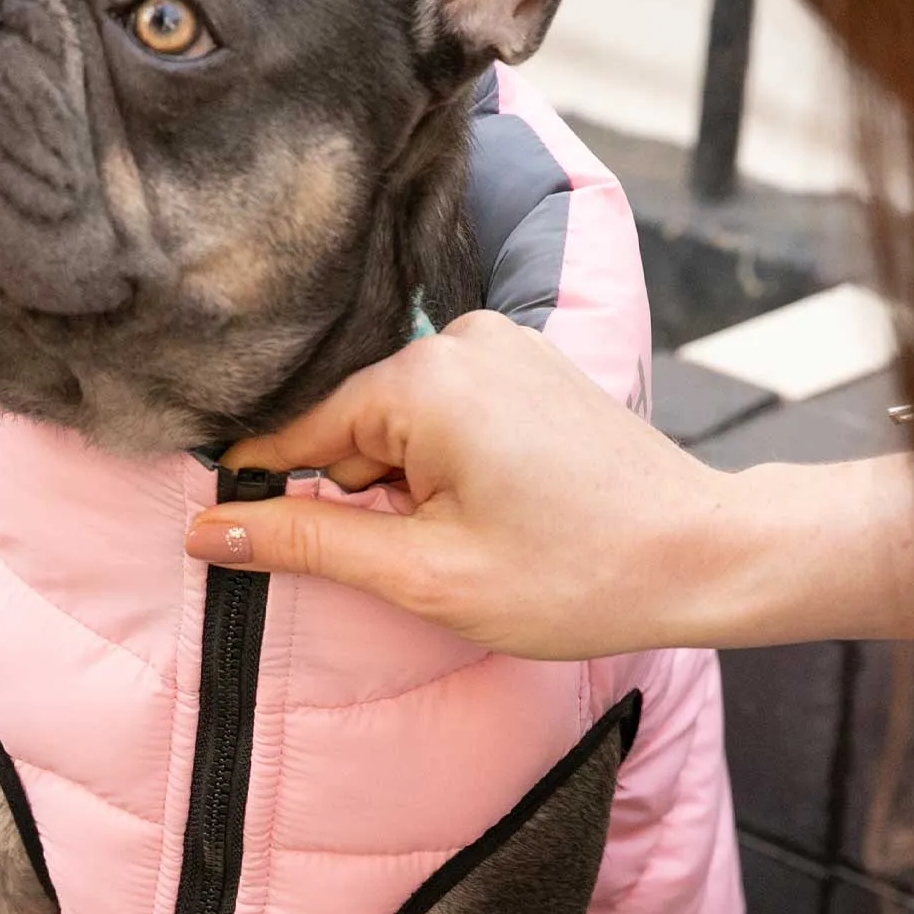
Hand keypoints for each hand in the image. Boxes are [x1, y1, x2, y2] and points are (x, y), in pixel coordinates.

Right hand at [186, 312, 732, 659]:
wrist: (705, 555)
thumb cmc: (574, 575)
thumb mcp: (424, 573)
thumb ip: (307, 541)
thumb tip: (208, 529)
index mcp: (424, 379)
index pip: (301, 430)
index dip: (272, 488)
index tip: (240, 532)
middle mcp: (458, 338)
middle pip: (352, 423)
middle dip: (364, 493)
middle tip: (425, 553)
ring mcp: (499, 341)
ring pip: (397, 417)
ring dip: (405, 479)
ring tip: (469, 532)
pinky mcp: (525, 359)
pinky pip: (443, 404)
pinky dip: (441, 455)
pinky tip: (493, 501)